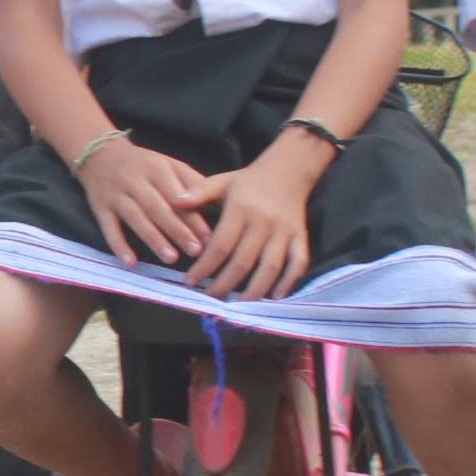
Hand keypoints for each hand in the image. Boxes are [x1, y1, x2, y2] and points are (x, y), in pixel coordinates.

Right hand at [76, 138, 210, 265]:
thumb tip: (216, 205)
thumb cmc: (142, 164)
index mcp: (156, 168)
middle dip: (178, 230)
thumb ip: (191, 182)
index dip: (193, 217)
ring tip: (171, 258)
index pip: (177, 195)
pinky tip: (131, 263)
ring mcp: (116, 194)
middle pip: (158, 207)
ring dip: (153, 239)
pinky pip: (109, 228)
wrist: (99, 154)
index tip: (209, 238)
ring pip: (136, 218)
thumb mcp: (168, 164)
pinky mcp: (99, 207)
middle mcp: (135, 180)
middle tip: (195, 251)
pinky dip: (119, 246)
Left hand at [178, 142, 321, 299]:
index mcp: (241, 209)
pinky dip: (289, 282)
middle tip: (210, 299)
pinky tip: (274, 297)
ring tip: (238, 306)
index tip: (190, 282)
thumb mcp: (222, 182)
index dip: (205, 267)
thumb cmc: (248, 181)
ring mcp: (284, 232)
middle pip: (243, 262)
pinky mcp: (301, 237)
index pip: (220, 245)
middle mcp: (263, 223)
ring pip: (270, 267)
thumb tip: (174, 201)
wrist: (289, 170)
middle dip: (225, 285)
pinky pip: (298, 263)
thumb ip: (199, 193)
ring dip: (254, 290)